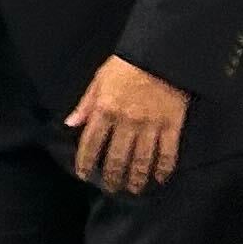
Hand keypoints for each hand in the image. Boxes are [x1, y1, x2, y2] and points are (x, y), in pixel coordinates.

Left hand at [69, 54, 188, 195]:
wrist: (160, 54)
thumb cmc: (126, 65)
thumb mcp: (99, 79)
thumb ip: (85, 104)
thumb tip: (69, 124)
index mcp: (105, 109)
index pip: (91, 142)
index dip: (85, 161)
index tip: (84, 174)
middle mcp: (126, 121)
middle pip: (116, 156)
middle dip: (112, 176)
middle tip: (111, 188)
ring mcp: (151, 125)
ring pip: (141, 159)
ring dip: (136, 177)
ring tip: (133, 189)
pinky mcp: (172, 125)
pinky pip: (168, 152)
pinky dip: (163, 168)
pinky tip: (159, 178)